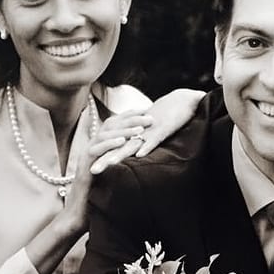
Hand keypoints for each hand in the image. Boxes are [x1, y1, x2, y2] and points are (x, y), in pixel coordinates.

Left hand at [89, 88, 204, 173]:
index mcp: (134, 134)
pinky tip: (139, 155)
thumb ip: (142, 144)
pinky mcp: (162, 129)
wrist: (181, 101)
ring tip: (109, 164)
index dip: (103, 158)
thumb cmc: (167, 118)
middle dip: (105, 159)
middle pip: (118, 148)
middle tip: (92, 171)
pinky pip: (154, 140)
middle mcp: (138, 133)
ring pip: (133, 144)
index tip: (92, 171)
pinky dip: (147, 146)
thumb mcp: (151, 134)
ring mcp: (149, 131)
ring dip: (121, 154)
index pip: (115, 148)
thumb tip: (135, 156)